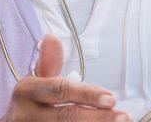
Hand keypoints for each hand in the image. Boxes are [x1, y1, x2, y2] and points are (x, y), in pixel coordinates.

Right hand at [0, 33, 131, 120]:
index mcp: (27, 91)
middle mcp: (26, 114)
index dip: (88, 94)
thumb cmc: (30, 102)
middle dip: (99, 117)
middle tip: (124, 116)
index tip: (112, 98)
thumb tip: (51, 36)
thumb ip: (49, 62)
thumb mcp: (36, 81)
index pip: (61, 91)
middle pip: (68, 117)